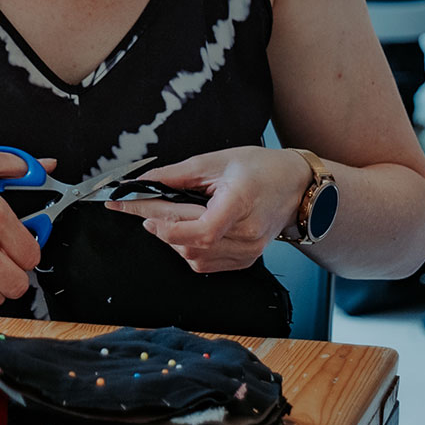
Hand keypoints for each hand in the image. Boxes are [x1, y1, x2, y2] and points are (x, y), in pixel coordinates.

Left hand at [104, 147, 312, 272]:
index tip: (129, 209)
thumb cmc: (260, 169)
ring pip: (193, 258)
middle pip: (189, 244)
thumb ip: (176, 175)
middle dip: (159, 224)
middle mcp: (246, 235)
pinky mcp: (244, 261)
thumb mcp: (216, 161)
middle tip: (139, 206)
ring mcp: (247, 252)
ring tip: (172, 214)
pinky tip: (189, 228)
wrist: (295, 187)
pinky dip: (188, 248)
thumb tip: (142, 183)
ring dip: (173, 237)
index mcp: (241, 204)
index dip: (161, 223)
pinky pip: (205, 263)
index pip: (197, 230)